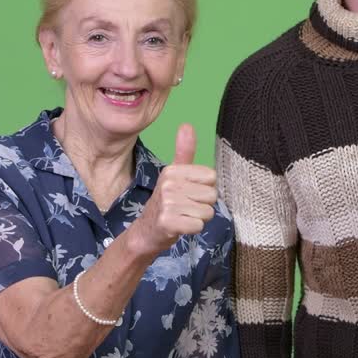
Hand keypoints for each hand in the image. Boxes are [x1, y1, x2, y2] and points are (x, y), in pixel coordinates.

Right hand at [130, 124, 217, 255]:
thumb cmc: (166, 202)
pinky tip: (179, 227)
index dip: (204, 188)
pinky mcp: (168, 222)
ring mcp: (167, 203)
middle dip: (203, 205)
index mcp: (173, 170)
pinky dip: (192, 229)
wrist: (146, 231)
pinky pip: (198, 225)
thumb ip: (184, 152)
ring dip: (198, 218)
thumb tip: (187, 125)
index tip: (189, 193)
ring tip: (182, 217)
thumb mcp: (174, 175)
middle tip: (185, 208)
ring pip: (207, 212)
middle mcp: (169, 184)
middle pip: (212, 195)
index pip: (211, 177)